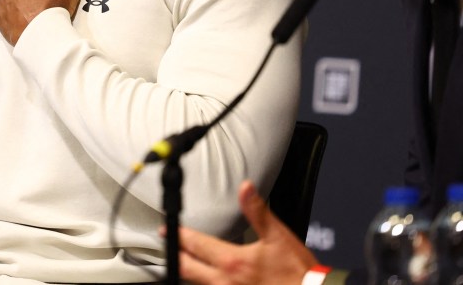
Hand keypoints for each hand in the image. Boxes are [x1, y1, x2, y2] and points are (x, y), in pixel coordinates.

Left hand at [178, 180, 318, 284]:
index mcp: (233, 261)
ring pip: (197, 284)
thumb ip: (258, 211)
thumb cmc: (296, 271)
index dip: (179, 235)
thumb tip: (245, 187)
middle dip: (175, 255)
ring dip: (187, 272)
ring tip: (180, 262)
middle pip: (187, 268)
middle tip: (166, 245)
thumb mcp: (278, 236)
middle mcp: (224, 282)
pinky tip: (203, 279)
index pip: (196, 245)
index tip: (167, 230)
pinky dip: (202, 283)